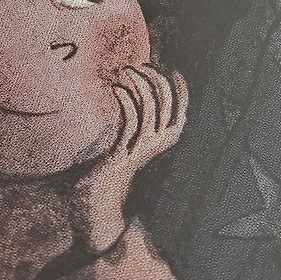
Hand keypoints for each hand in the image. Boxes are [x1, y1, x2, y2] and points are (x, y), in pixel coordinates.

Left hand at [74, 65, 187, 251]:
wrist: (99, 213)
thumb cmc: (107, 178)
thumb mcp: (122, 147)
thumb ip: (128, 128)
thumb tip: (124, 100)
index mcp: (162, 141)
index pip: (181, 105)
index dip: (176, 83)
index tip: (161, 65)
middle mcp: (158, 145)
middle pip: (169, 100)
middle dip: (155, 77)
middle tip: (136, 66)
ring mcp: (143, 151)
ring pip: (152, 107)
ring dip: (139, 84)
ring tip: (124, 72)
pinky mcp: (125, 155)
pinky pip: (132, 121)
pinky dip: (126, 101)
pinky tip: (116, 90)